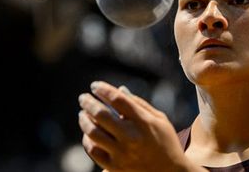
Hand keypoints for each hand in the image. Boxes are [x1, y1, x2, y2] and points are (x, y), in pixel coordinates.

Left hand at [78, 81, 203, 171]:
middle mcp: (131, 137)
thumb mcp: (159, 119)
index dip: (103, 89)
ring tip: (82, 114)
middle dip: (88, 103)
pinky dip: (87, 140)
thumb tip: (119, 89)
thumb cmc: (165, 141)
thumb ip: (139, 103)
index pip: (118, 100)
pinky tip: (88, 133)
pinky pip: (93, 151)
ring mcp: (122, 154)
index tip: (95, 86)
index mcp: (144, 122)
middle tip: (83, 98)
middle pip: (101, 115)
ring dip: (84, 120)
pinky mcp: (115, 167)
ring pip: (93, 133)